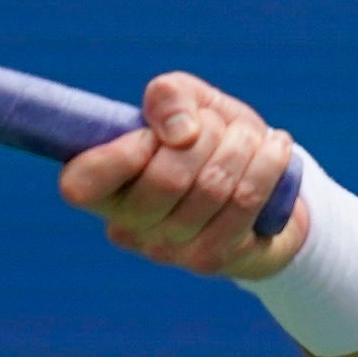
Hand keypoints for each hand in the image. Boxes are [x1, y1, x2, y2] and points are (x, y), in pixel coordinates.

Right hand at [57, 71, 308, 279]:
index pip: (80, 185)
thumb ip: (169, 96)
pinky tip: (277, 147)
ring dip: (242, 145)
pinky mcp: (211, 260)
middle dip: (208, 134)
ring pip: (212, 186)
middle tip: (221, 126)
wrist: (266, 190)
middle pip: (167, 177)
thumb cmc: (211, 141)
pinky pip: (245, 201)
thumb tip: (180, 131)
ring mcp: (168, 251)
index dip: (122, 153)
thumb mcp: (188, 104)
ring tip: (253, 135)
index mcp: (102, 190)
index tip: (153, 133)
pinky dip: (268, 163)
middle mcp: (127, 228)